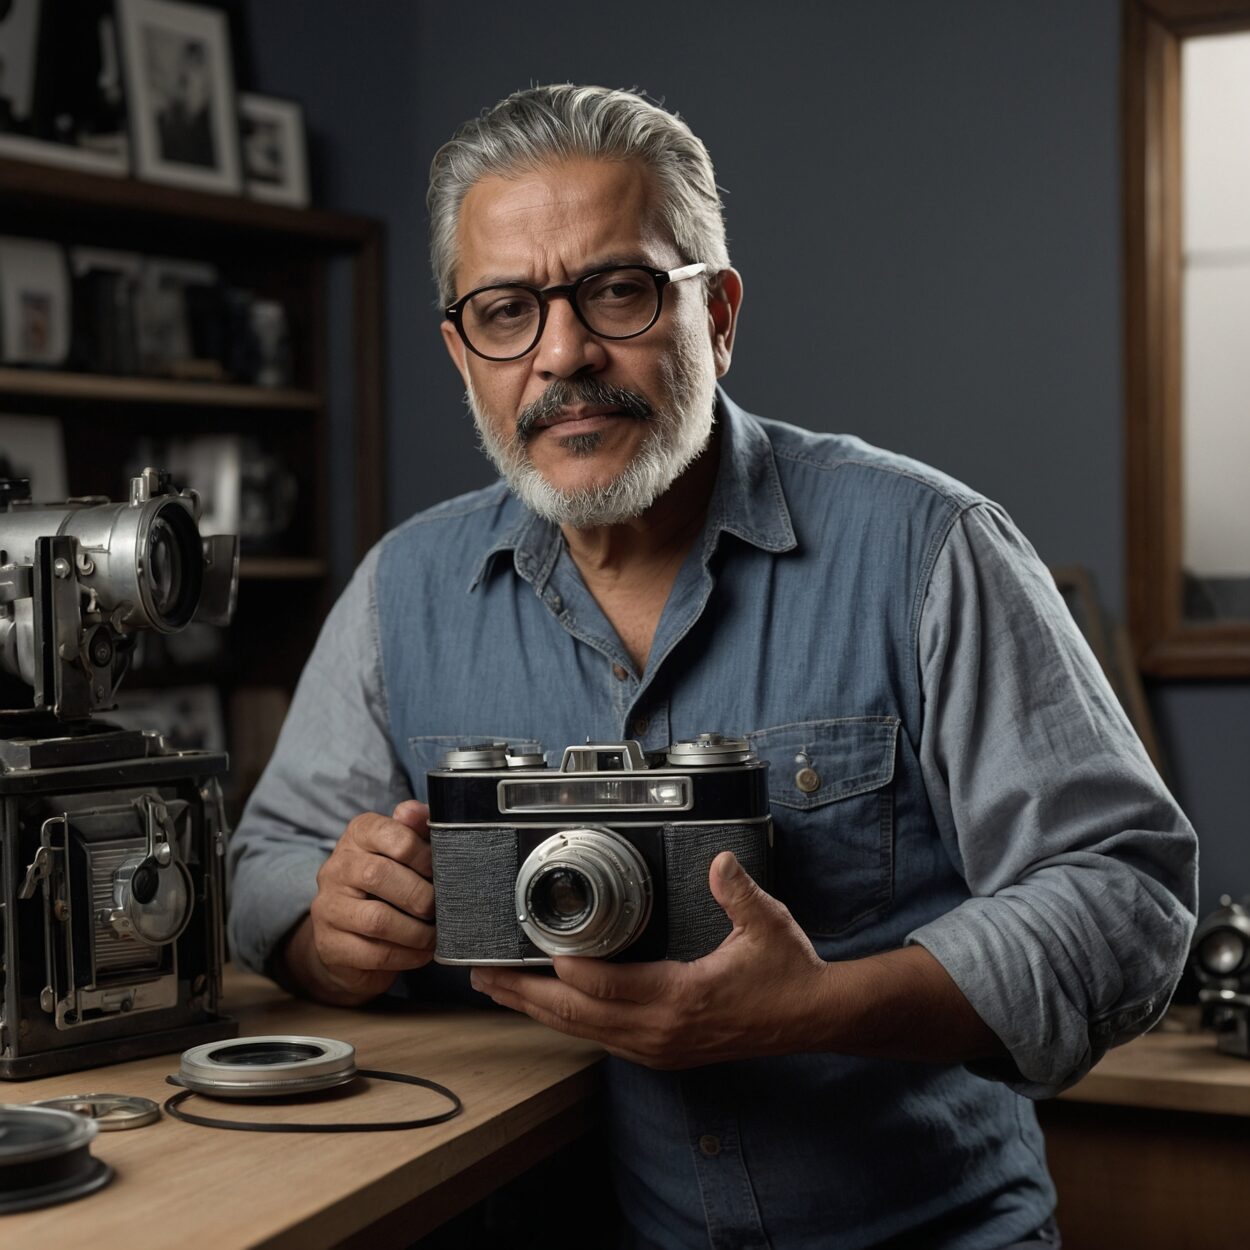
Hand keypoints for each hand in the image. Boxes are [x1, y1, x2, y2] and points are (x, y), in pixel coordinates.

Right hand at [294, 800, 435, 1004]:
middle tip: (442, 908)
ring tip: (436, 935)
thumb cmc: (389, 882)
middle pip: (380, 875)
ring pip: (377, 920)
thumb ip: (415, 829)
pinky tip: (422, 952)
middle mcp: (336, 867)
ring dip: (417, 932)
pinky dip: (407, 955)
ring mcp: (328, 907)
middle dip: (422, 896)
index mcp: (358, 835)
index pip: (392, 834)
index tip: (442, 870)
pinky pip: (374, 953)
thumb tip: (419, 811)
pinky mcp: (330, 945)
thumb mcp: (403, 851)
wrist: (350, 933)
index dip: (424, 854)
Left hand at [469, 851, 834, 1068]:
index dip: (564, 970)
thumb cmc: (789, 973)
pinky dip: (568, 1020)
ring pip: (584, 1032)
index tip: (527, 950)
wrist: (814, 1018)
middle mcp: (662, 1031)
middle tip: (483, 976)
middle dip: (526, 996)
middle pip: (578, 1016)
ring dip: (539, 1011)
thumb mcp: (768, 924)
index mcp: (682, 998)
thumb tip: (717, 861)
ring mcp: (661, 1047)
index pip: (606, 987)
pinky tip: (550, 1005)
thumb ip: (738, 891)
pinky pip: (602, 1038)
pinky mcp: (664, 1050)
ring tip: (500, 990)